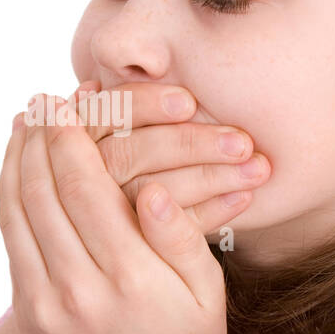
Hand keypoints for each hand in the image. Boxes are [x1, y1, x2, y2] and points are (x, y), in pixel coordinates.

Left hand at [0, 93, 225, 333]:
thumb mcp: (207, 296)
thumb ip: (182, 237)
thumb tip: (151, 188)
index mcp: (130, 278)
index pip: (87, 189)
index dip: (72, 138)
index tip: (69, 100)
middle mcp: (79, 288)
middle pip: (42, 192)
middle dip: (39, 137)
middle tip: (41, 99)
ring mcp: (43, 303)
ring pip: (15, 212)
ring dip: (14, 160)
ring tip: (22, 122)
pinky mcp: (24, 312)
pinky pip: (10, 239)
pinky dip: (8, 195)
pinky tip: (17, 169)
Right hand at [66, 79, 269, 235]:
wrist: (162, 243)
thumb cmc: (149, 159)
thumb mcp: (125, 130)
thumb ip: (113, 114)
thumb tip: (89, 85)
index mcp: (77, 138)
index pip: (106, 113)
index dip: (144, 104)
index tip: (189, 102)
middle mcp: (83, 177)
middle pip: (128, 151)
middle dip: (189, 143)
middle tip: (243, 143)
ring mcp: (105, 217)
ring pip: (151, 191)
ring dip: (208, 175)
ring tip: (258, 168)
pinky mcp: (135, 248)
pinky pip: (173, 228)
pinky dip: (211, 211)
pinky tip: (242, 199)